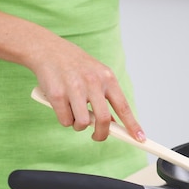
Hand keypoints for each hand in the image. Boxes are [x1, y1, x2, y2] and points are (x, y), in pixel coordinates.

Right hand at [28, 38, 144, 142]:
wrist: (48, 49)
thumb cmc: (76, 66)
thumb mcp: (97, 76)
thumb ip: (106, 97)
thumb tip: (113, 123)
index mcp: (107, 78)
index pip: (123, 107)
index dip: (132, 125)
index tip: (140, 139)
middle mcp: (93, 83)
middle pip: (103, 120)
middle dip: (101, 134)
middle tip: (96, 136)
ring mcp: (74, 88)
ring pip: (82, 123)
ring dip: (79, 126)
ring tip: (75, 114)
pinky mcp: (56, 94)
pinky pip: (65, 120)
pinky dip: (65, 120)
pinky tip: (62, 107)